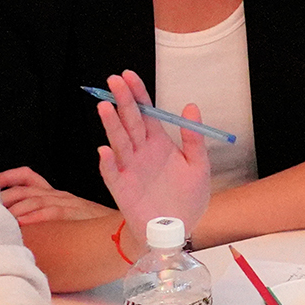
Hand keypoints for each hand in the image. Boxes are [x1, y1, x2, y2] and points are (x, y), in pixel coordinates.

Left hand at [0, 166, 115, 223]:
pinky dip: (33, 216)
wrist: (122, 232)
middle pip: (23, 189)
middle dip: (2, 196)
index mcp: (56, 193)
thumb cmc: (94, 229)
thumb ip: (49, 217)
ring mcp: (65, 203)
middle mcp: (58, 195)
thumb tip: (21, 229)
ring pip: (33, 199)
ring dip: (13, 208)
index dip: (6, 178)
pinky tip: (20, 223)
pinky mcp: (73, 212)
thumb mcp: (70, 217)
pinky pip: (49, 212)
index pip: (27, 177)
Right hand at [95, 71, 209, 237]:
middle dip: (122, 101)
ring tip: (105, 107)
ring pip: (119, 142)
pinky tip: (105, 150)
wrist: (180, 229)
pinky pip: (112, 174)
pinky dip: (108, 163)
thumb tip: (191, 106)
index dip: (137, 94)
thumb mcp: (198, 165)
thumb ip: (193, 138)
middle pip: (129, 122)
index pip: (145, 112)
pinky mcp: (122, 189)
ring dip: (111, 125)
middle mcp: (141, 152)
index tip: (128, 75)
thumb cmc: (188, 197)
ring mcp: (130, 169)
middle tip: (113, 81)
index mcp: (158, 142)